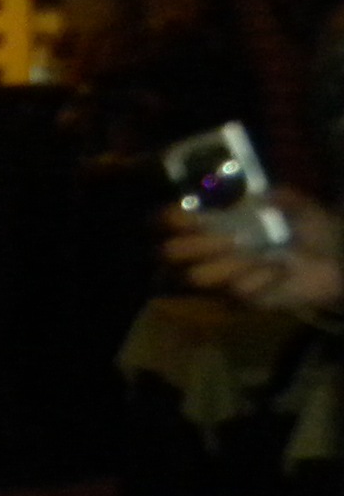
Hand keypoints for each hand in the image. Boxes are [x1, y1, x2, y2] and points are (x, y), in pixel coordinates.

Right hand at [162, 187, 343, 313]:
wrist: (338, 261)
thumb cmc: (312, 228)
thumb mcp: (297, 203)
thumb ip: (277, 195)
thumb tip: (255, 196)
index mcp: (216, 221)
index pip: (169, 221)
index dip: (168, 219)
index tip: (185, 216)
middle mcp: (209, 250)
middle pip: (169, 253)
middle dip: (195, 245)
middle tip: (233, 239)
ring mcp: (221, 277)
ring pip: (197, 277)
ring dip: (227, 264)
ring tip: (260, 254)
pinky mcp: (240, 301)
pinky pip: (237, 292)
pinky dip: (260, 278)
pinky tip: (280, 270)